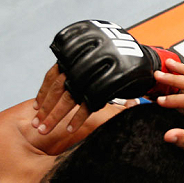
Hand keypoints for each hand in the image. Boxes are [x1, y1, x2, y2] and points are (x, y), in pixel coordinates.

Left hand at [33, 20, 181, 133]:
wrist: (147, 62)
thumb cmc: (119, 63)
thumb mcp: (95, 57)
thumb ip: (77, 65)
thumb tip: (55, 81)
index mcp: (76, 53)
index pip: (53, 75)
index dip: (43, 93)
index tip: (36, 107)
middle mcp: (83, 59)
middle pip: (58, 88)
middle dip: (46, 108)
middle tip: (37, 125)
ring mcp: (95, 72)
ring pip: (69, 97)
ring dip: (55, 116)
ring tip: (46, 130)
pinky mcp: (107, 84)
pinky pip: (87, 104)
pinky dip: (77, 119)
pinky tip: (69, 129)